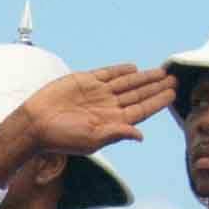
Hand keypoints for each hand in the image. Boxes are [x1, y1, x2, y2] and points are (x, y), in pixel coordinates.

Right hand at [0, 63, 175, 183]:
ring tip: (161, 72)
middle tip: (173, 78)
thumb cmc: (61, 138)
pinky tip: (134, 69)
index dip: (158, 101)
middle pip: (138, 95)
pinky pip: (107, 74)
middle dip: (156, 86)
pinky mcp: (84, 82)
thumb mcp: (91, 140)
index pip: (141, 110)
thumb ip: (116, 133)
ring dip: (144, 78)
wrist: (35, 123)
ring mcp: (97, 93)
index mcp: (113, 121)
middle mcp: (108, 107)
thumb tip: (140, 136)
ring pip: (126, 83)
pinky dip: (120, 71)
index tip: (173, 93)